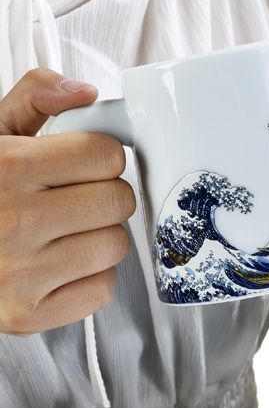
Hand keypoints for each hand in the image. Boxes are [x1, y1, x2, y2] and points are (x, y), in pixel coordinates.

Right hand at [0, 69, 134, 335]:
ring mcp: (22, 274)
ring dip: (99, 234)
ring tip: (64, 229)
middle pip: (118, 199)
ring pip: (116, 244)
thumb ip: (31, 102)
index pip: (105, 155)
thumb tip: (82, 92)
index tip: (84, 162)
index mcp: (5, 170)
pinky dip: (90, 276)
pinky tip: (60, 262)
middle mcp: (13, 222)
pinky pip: (101, 289)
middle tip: (74, 196)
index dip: (98, 156)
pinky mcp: (27, 315)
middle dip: (103, 193)